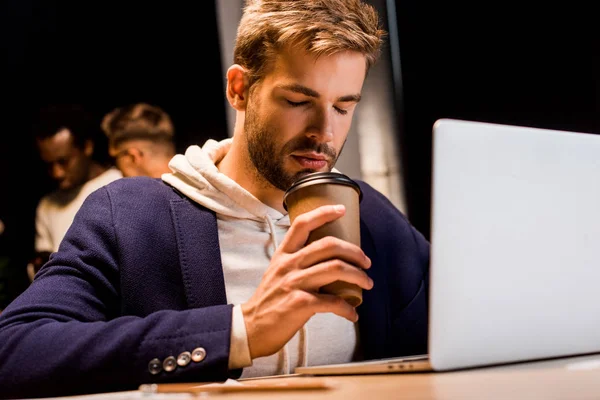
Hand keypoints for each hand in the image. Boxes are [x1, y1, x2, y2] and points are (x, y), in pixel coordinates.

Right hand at [241, 204, 372, 358]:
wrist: (250, 328)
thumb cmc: (269, 301)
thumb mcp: (277, 273)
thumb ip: (297, 263)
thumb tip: (327, 262)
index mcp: (283, 254)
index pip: (302, 224)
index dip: (323, 212)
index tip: (342, 209)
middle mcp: (289, 264)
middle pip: (328, 245)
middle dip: (354, 251)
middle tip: (366, 262)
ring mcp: (294, 283)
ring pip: (336, 268)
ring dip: (358, 276)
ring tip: (367, 283)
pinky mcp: (300, 304)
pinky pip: (333, 301)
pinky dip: (348, 308)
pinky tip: (353, 314)